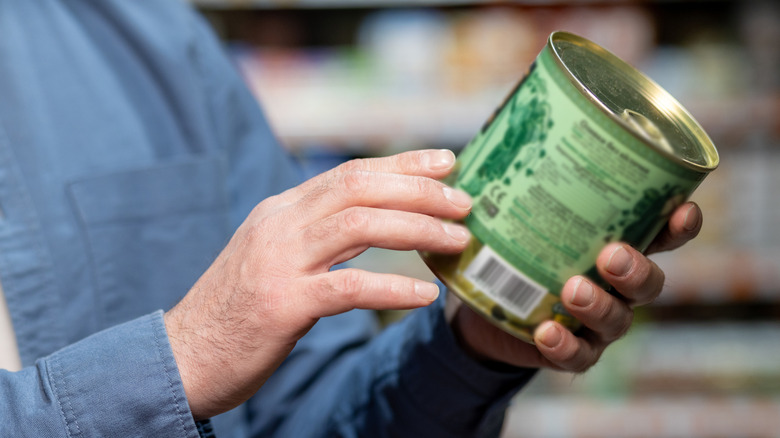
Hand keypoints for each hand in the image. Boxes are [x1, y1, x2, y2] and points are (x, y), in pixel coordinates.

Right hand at [164, 149, 472, 418]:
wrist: (183, 355)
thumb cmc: (237, 309)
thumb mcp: (275, 256)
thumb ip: (317, 234)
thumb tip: (376, 221)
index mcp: (281, 211)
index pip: (350, 173)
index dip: (402, 162)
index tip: (446, 160)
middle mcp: (280, 225)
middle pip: (360, 188)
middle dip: (419, 189)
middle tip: (464, 201)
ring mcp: (279, 262)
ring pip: (360, 226)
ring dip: (417, 228)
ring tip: (458, 240)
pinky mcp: (281, 304)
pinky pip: (348, 288)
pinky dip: (392, 288)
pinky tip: (425, 294)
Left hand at [451, 202, 702, 371]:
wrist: (485, 303)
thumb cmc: (512, 245)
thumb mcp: (513, 209)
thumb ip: (513, 178)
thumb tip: (490, 132)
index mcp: (616, 242)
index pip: (661, 233)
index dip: (680, 225)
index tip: (682, 209)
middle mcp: (616, 284)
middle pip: (649, 282)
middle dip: (637, 268)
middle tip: (610, 254)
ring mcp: (598, 321)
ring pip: (619, 319)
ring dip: (600, 305)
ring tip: (573, 289)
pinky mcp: (572, 350)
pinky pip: (579, 355)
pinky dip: (566, 345)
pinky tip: (546, 331)